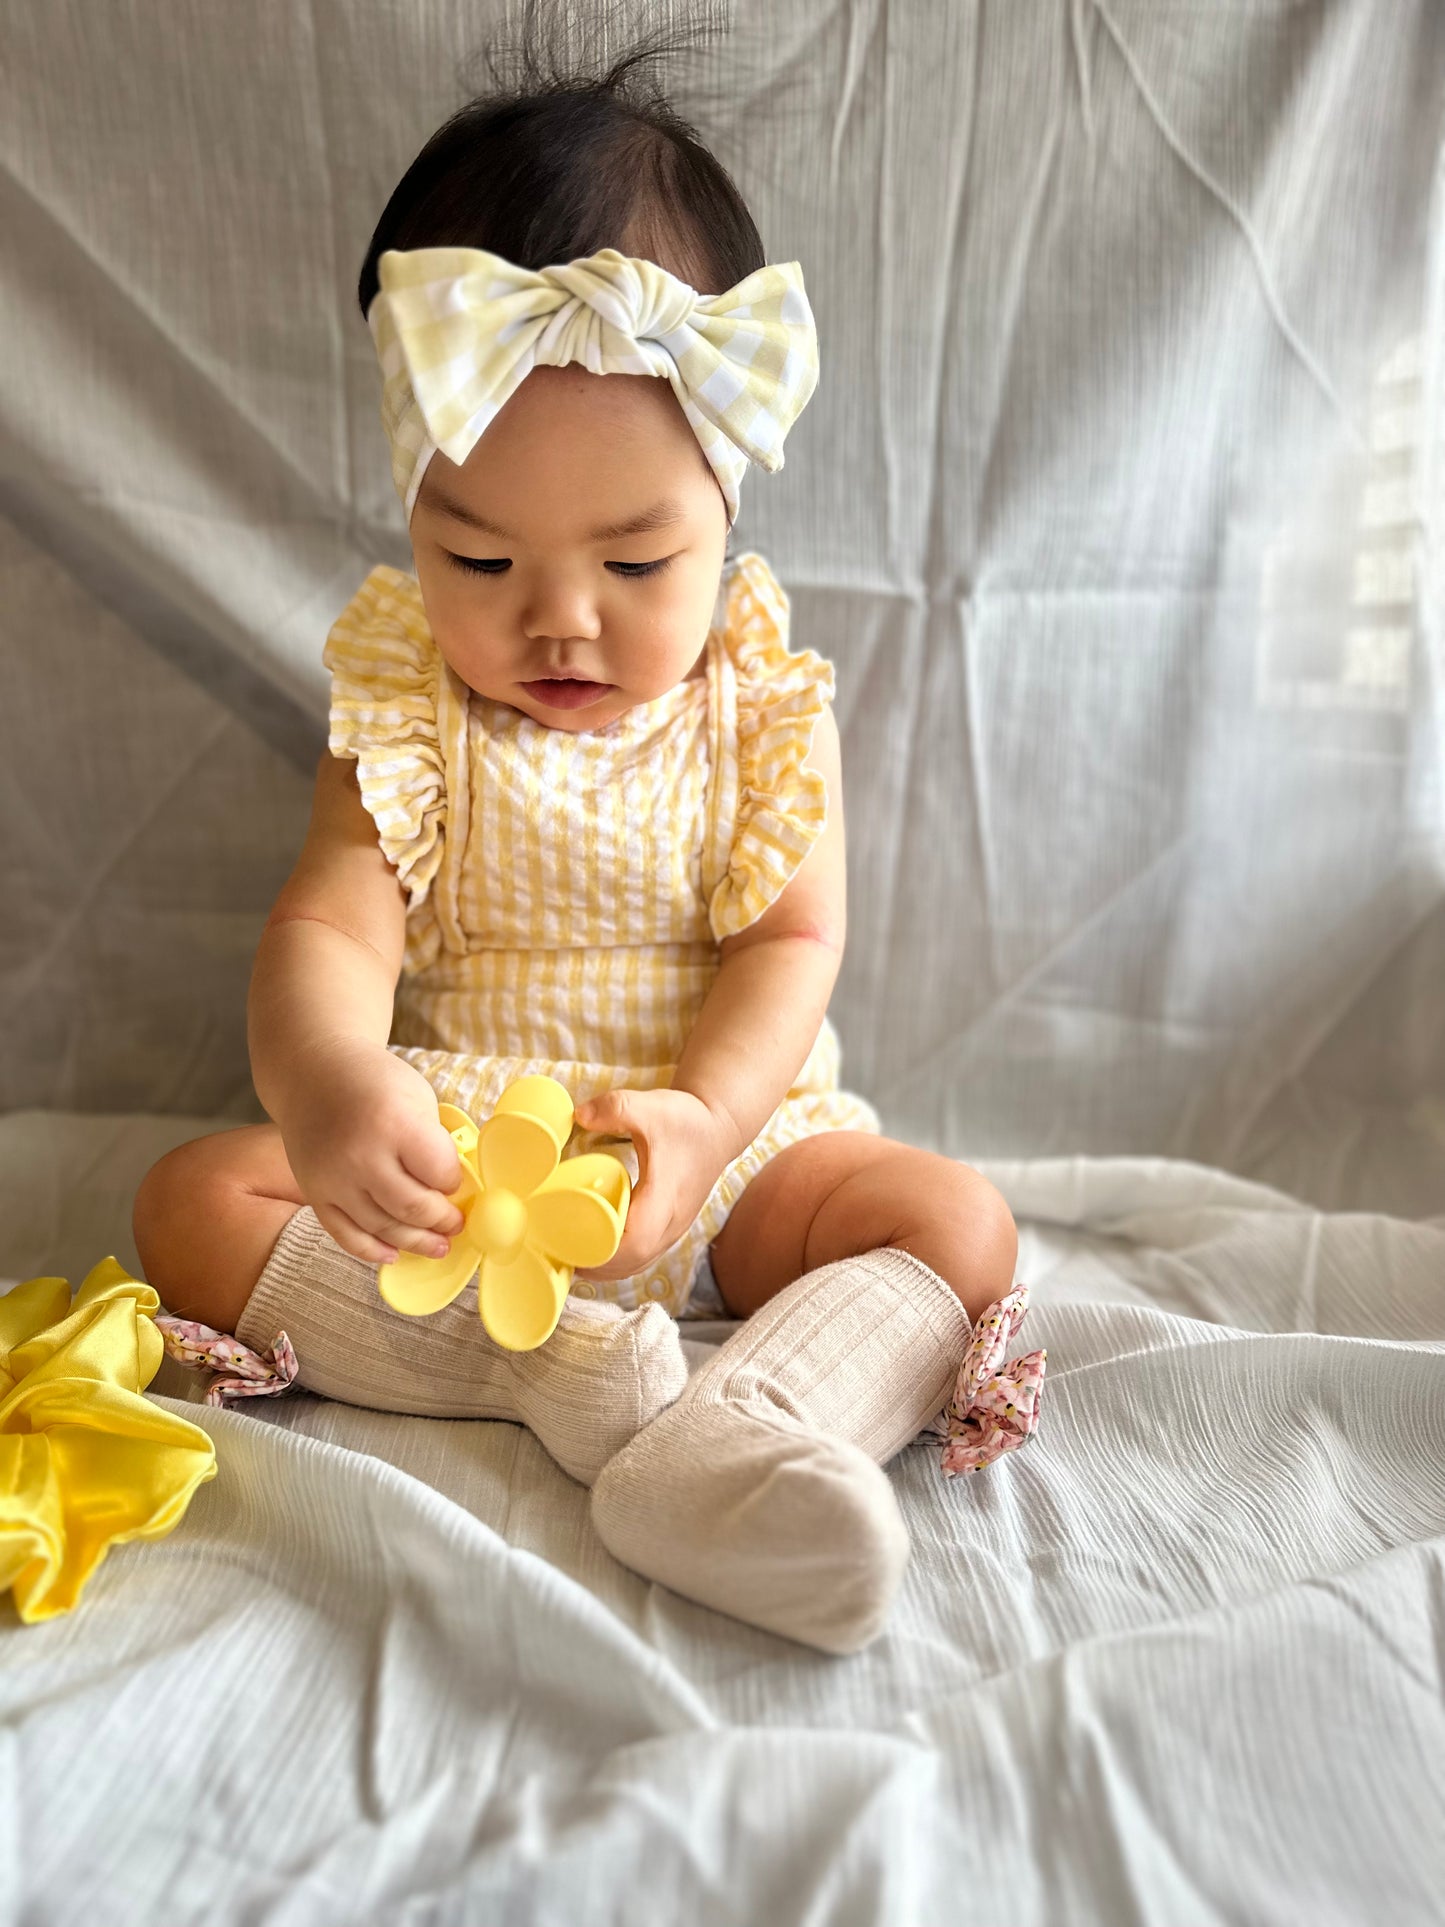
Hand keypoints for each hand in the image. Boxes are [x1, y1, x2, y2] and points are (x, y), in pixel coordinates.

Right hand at [276, 1043, 465, 1265]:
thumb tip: (454, 1188)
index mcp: (394, 1123)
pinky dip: (372, 1250)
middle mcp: (361, 1155)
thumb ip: (433, 1141)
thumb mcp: (417, 1097)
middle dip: (442, 1221)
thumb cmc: (373, 1082)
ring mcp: (333, 1178)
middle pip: (413, 1208)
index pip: (440, 1172)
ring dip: (416, 1242)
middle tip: (456, 1224)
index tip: (458, 1184)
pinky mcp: (313, 1193)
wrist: (312, 1072)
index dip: (456, 1184)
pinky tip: (394, 1252)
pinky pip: (345, 1235)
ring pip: (382, 1228)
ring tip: (437, 1246)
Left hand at [571, 1087, 736, 1283]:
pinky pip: (640, 1258)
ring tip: (567, 1251)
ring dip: (602, 1266)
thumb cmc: (686, 1121)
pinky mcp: (669, 1230)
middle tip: (554, 1248)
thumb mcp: (651, 1107)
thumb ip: (616, 1108)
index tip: (568, 1242)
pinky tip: (593, 1247)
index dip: (600, 1251)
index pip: (633, 1243)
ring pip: (635, 1265)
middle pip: (629, 1264)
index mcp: (664, 1200)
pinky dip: (615, 1260)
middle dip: (592, 1263)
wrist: (718, 1129)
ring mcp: (671, 1231)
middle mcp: (670, 1224)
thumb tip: (579, 1114)